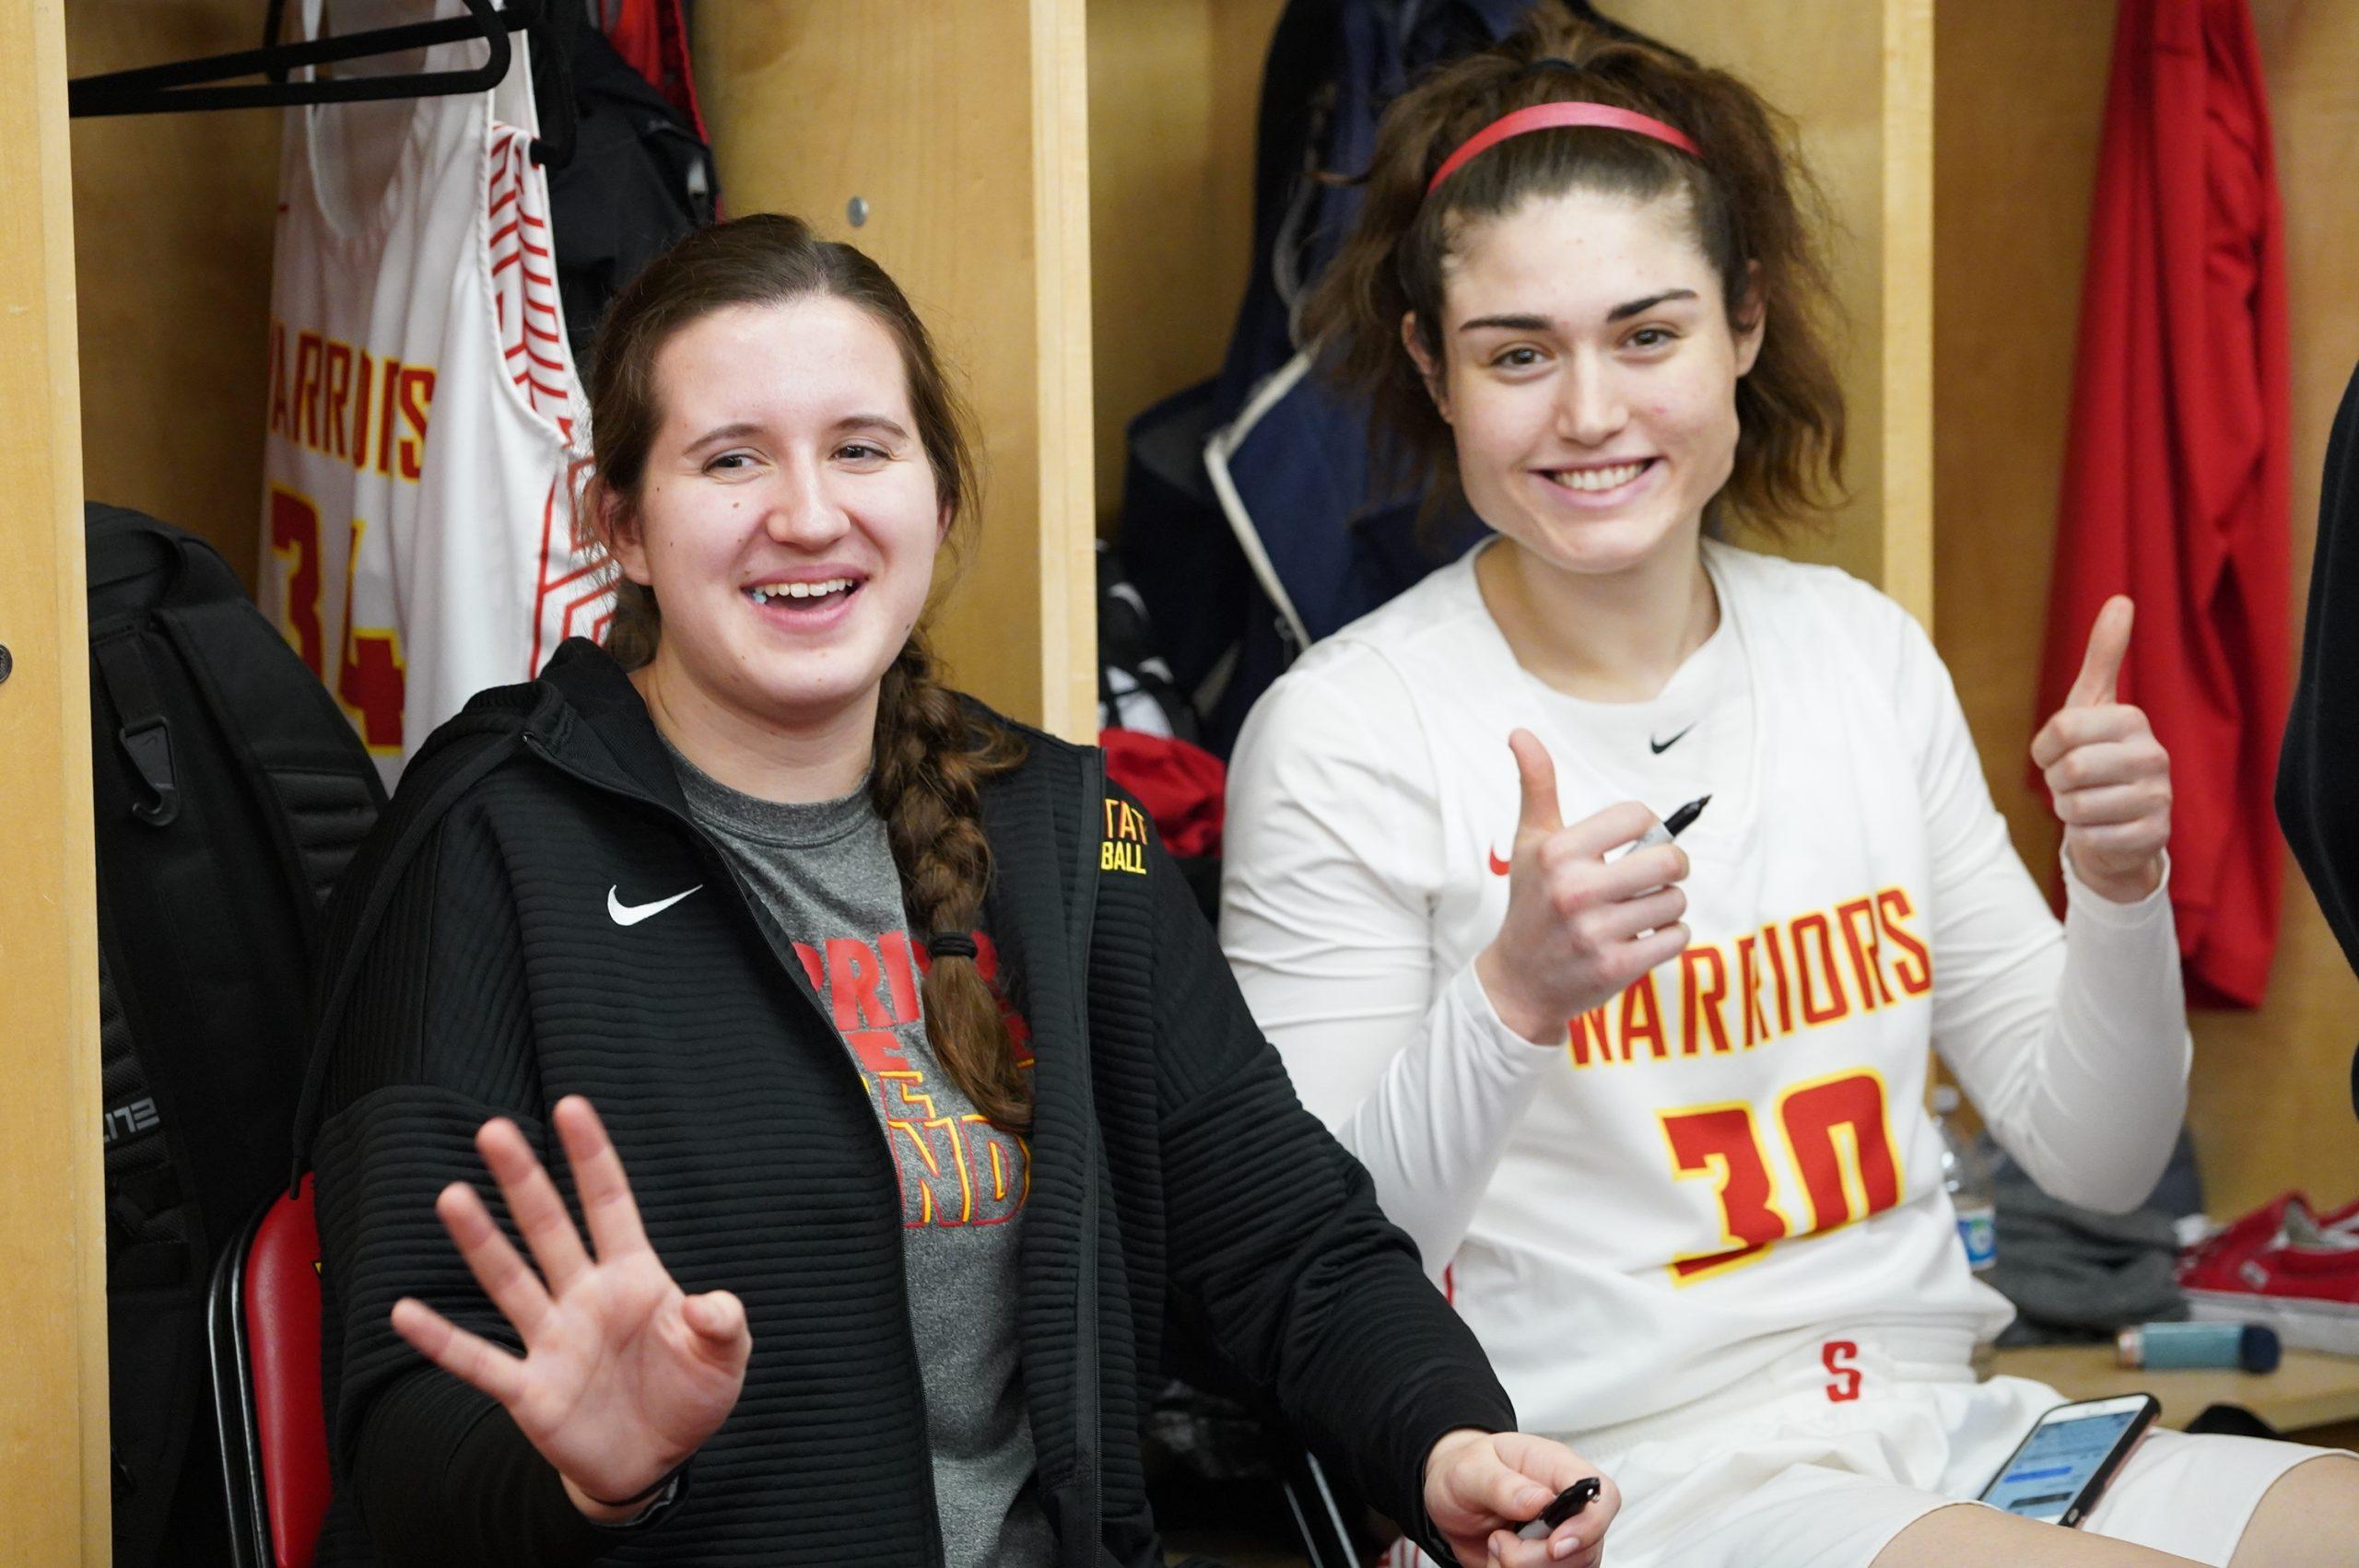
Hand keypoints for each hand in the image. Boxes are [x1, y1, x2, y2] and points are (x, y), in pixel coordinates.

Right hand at [390, 1096, 750, 1522]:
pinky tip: (405, 1312)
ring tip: (452, 1196)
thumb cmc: (689, 1395)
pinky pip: (479, 1361)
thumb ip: (722, 1324)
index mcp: (634, 1277)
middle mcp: (585, 1297)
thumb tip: (708, 1306)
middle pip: (549, 1229)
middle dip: (524, 1181)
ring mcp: (553, 1340)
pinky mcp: (530, 1391)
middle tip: (494, 1130)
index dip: (592, 1158)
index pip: (610, 1204)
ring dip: (481, 1242)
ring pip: (510, 1281)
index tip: (571, 1106)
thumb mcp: (724, 1357)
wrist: (655, 1463)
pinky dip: (443, 1341)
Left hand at [1423, 1427, 1619, 1566]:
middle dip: (1537, 1558)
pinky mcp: (1549, 1563)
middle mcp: (1567, 1506)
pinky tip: (1498, 1559)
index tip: (1554, 1546)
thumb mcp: (1471, 1469)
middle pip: (1587, 1547)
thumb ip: (1503, 1484)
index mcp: (1557, 1468)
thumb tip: (1541, 1500)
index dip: (1589, 1526)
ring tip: (1496, 1545)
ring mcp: (1561, 1538)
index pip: (1602, 1495)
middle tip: (1499, 1541)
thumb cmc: (1465, 1472)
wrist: (1446, 1498)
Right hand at [1475, 728, 1690, 1042]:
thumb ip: (1536, 787)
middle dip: (1673, 866)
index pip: (1638, 816)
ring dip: (1669, 905)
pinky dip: (1671, 936)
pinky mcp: (1614, 966)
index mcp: (1557, 851)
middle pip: (1668, 860)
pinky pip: (1676, 938)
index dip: (1647, 827)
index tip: (1637, 841)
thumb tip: (1520, 732)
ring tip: (1644, 909)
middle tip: (1659, 873)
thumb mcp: (1529, 843)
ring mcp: (1594, 931)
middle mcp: (1574, 889)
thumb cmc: (1532, 902)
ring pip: (1675, 902)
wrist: (1519, 981)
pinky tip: (1644, 936)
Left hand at [2031, 596, 2169, 902]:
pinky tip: (2102, 829)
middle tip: (2073, 784)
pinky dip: (2084, 837)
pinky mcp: (2154, 836)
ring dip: (2069, 811)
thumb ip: (2104, 656)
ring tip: (2089, 804)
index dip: (2043, 749)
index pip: (2061, 730)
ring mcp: (2159, 797)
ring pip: (2076, 807)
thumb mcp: (2093, 706)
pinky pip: (2091, 837)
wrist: (2120, 826)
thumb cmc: (2098, 758)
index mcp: (2133, 720)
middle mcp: (2154, 755)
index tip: (2054, 754)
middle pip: (2068, 770)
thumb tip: (2122, 599)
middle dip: (2056, 783)